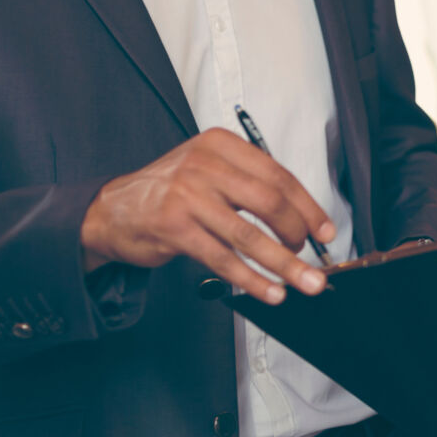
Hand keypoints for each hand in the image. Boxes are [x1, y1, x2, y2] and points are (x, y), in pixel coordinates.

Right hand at [79, 129, 331, 303]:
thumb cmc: (169, 192)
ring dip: (283, 263)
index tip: (325, 231)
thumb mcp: (209, 170)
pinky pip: (223, 258)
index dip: (308, 207)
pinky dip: (251, 278)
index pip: (278, 176)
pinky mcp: (174, 228)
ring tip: (304, 282)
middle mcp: (204, 165)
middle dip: (299, 233)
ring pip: (249, 235)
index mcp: (221, 145)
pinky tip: (269, 291)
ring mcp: (187, 196)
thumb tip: (303, 219)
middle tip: (312, 257)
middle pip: (270, 202)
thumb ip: (250, 184)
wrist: (110, 210)